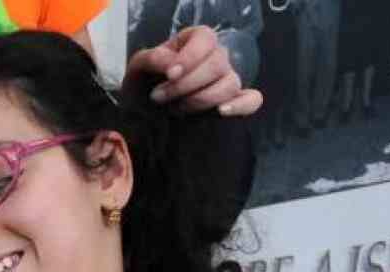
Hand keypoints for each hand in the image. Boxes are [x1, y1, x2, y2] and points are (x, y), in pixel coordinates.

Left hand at [128, 26, 262, 116]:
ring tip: (174, 109)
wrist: (143, 114)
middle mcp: (216, 57)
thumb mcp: (138, 68)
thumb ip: (153, 59)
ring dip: (200, 100)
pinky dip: (241, 105)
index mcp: (195, 41)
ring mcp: (226, 80)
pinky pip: (251, 100)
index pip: (206, 40)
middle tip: (158, 97)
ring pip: (230, 85)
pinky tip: (222, 112)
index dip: (190, 57)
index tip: (169, 75)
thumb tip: (172, 66)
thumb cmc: (143, 85)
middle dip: (185, 85)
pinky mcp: (232, 102)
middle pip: (217, 65)